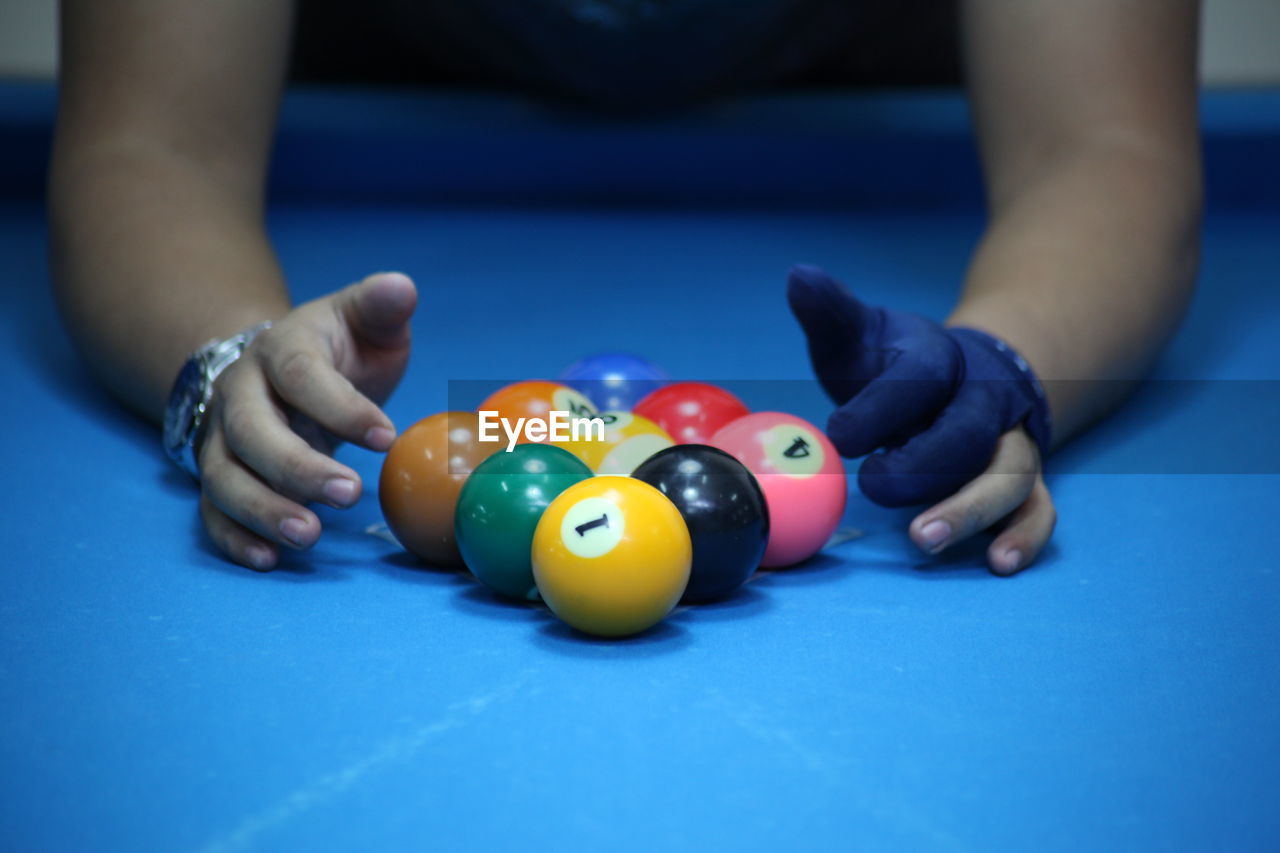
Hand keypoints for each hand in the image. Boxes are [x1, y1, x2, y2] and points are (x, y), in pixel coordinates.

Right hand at [197, 272, 416, 569]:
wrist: (277, 363)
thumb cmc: (337, 346)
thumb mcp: (363, 319)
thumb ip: (381, 305)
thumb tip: (401, 286)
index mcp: (280, 349)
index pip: (302, 376)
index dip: (341, 407)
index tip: (386, 436)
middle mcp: (239, 394)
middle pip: (253, 433)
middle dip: (297, 468)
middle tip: (350, 495)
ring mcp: (221, 437)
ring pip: (225, 477)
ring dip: (263, 510)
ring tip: (310, 537)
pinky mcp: (220, 474)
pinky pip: (213, 510)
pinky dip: (234, 538)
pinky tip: (268, 560)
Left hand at [787, 265, 1054, 573]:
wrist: (965, 375)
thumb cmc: (897, 364)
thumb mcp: (862, 333)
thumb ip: (832, 312)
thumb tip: (798, 275)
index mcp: (940, 359)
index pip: (919, 378)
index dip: (879, 406)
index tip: (838, 433)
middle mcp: (983, 401)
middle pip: (967, 434)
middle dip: (922, 465)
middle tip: (873, 486)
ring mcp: (1008, 444)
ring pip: (1007, 476)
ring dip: (968, 510)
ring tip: (923, 540)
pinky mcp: (1023, 482)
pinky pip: (1037, 509)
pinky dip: (1025, 536)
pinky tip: (998, 563)